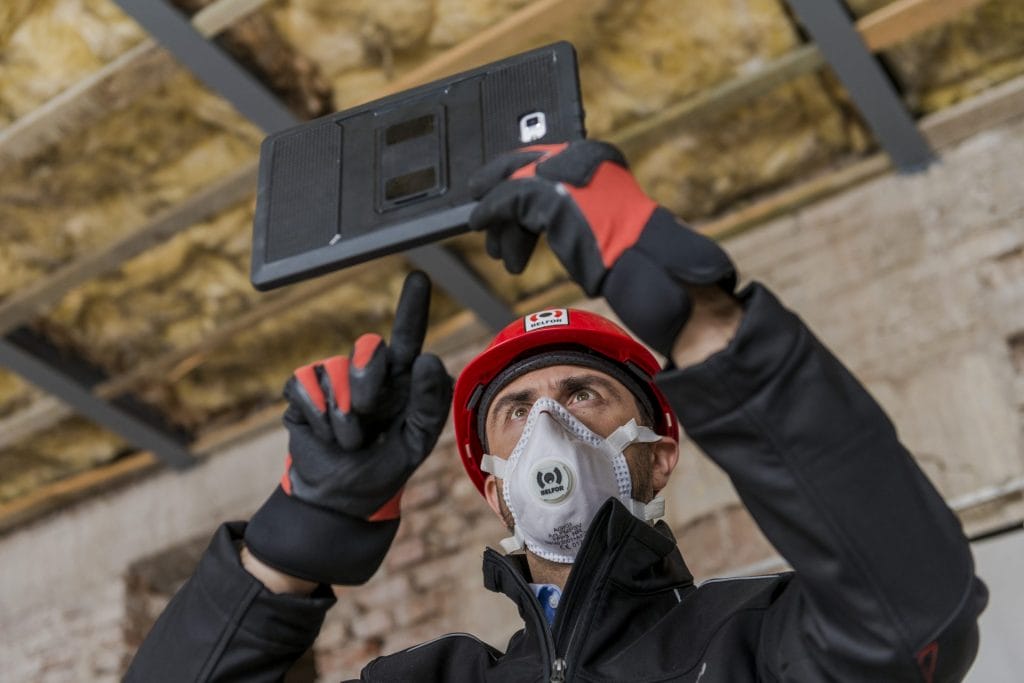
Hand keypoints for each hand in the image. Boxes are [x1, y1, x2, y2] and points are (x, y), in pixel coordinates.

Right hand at [244, 271, 452, 584]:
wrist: (339, 498)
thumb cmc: (383, 466)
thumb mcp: (416, 441)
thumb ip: (429, 403)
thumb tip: (427, 358)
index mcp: (400, 380)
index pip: (407, 337)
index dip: (411, 306)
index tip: (419, 279)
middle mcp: (367, 371)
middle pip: (369, 348)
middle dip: (369, 387)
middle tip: (368, 419)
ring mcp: (333, 377)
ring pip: (338, 371)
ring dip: (345, 417)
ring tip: (349, 438)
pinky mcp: (302, 389)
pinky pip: (308, 387)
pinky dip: (318, 417)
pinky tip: (324, 433)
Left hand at [468, 140, 735, 355]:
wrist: (645, 267)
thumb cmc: (630, 253)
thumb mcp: (595, 219)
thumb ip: (568, 207)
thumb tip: (534, 213)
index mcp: (596, 159)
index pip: (543, 157)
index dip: (515, 174)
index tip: (493, 189)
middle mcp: (580, 157)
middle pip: (522, 165)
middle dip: (497, 188)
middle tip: (481, 213)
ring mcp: (565, 174)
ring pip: (512, 187)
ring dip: (499, 218)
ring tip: (499, 249)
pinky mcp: (550, 196)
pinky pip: (508, 200)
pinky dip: (492, 214)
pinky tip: (483, 229)